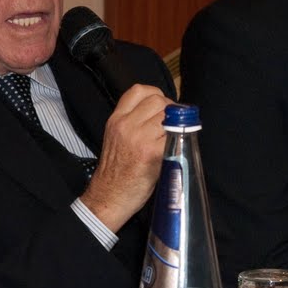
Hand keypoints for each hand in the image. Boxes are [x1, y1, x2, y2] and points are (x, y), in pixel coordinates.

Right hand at [79, 84, 170, 232]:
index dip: (157, 95)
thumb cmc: (116, 172)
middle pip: (158, 101)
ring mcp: (138, 138)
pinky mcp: (151, 153)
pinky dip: (178, 141)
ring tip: (175, 137)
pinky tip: (176, 149)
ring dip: (176, 125)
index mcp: (116, 119)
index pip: (139, 90)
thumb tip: (161, 115)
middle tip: (174, 125)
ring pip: (168, 116)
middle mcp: (125, 125)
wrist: (109, 196)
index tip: (163, 108)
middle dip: (171, 110)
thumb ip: (132, 123)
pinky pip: (173, 137)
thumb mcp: (116, 138)